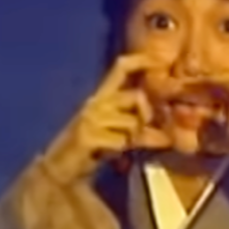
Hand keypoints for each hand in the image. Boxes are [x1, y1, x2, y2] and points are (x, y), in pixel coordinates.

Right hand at [45, 54, 171, 183]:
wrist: (59, 169)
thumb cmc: (91, 150)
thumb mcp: (119, 136)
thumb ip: (141, 132)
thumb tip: (169, 136)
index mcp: (101, 97)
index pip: (120, 68)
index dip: (140, 60)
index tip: (157, 60)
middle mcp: (96, 103)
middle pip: (136, 96)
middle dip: (147, 116)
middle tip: (144, 132)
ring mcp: (90, 118)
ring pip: (131, 122)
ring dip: (133, 138)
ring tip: (122, 147)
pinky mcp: (87, 136)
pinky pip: (120, 140)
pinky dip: (121, 151)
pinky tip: (110, 154)